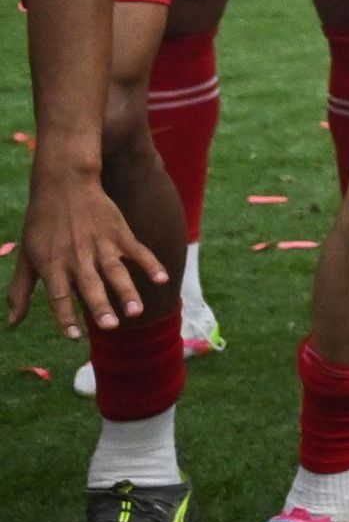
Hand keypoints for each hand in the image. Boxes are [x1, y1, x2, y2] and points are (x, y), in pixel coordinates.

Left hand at [7, 164, 164, 335]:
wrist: (64, 184)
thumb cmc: (42, 224)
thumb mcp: (27, 257)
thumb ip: (20, 292)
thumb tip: (12, 323)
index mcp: (52, 264)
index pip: (59, 295)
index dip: (66, 316)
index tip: (74, 336)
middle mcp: (77, 256)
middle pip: (89, 285)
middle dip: (100, 306)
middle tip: (110, 326)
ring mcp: (100, 244)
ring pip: (114, 271)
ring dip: (126, 291)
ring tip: (135, 311)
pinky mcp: (119, 232)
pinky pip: (137, 251)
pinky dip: (150, 264)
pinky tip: (161, 278)